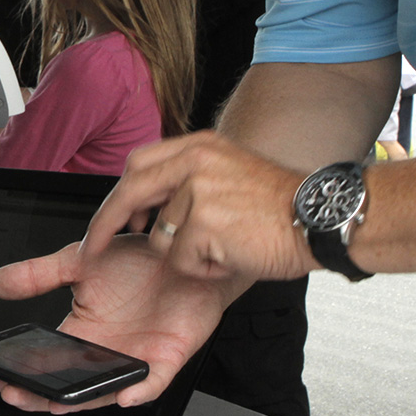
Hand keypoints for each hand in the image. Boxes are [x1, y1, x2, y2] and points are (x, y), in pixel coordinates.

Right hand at [0, 237, 247, 411]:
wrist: (186, 248)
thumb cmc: (142, 258)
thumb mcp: (80, 260)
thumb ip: (38, 274)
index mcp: (83, 330)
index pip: (44, 359)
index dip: (17, 368)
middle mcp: (106, 349)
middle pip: (66, 382)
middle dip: (36, 392)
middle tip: (11, 392)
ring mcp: (135, 357)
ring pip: (103, 390)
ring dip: (78, 399)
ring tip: (52, 402)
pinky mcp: (168, 358)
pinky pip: (152, 382)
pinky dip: (138, 391)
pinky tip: (123, 395)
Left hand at [84, 131, 314, 283]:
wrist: (320, 218)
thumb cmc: (282, 206)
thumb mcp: (231, 172)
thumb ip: (190, 179)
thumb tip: (149, 204)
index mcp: (200, 146)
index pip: (139, 165)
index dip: (119, 195)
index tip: (109, 220)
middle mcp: (195, 161)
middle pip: (131, 191)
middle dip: (106, 222)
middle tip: (94, 247)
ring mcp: (199, 190)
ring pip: (160, 236)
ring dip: (185, 255)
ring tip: (224, 248)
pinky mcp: (205, 222)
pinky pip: (181, 259)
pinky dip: (203, 269)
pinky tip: (231, 257)